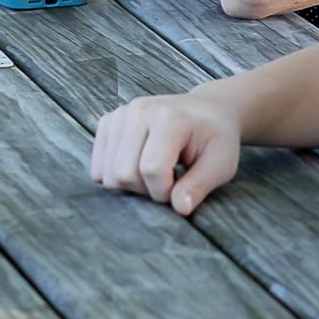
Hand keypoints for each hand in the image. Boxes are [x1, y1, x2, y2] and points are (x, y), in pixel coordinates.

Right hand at [90, 90, 240, 215]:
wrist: (206, 110)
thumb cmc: (216, 138)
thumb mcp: (220, 164)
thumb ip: (199, 186)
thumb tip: (179, 208)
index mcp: (169, 118)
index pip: (151, 169)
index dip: (164, 191)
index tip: (181, 189)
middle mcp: (138, 111)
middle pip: (123, 173)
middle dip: (146, 190)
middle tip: (169, 181)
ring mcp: (119, 115)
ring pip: (106, 174)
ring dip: (131, 185)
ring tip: (154, 174)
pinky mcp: (108, 122)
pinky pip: (97, 167)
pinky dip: (116, 176)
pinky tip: (137, 166)